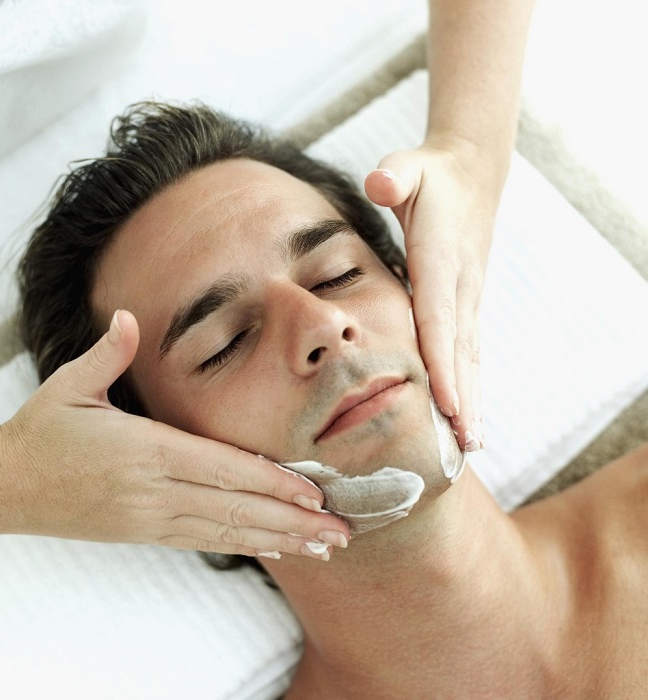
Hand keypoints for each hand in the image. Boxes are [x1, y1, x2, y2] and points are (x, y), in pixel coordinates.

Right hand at [0, 310, 348, 558]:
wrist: (3, 487)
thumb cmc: (40, 431)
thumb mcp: (69, 385)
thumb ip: (109, 353)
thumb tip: (130, 317)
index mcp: (145, 449)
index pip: (223, 469)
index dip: (272, 482)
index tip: (315, 493)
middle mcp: (154, 489)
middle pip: (236, 508)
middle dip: (293, 521)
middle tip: (341, 532)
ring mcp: (149, 518)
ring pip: (226, 532)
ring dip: (278, 541)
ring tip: (323, 550)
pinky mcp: (143, 532)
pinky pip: (202, 541)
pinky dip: (243, 546)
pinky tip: (273, 550)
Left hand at [365, 144, 499, 450]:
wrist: (469, 173)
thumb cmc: (429, 176)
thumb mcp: (408, 167)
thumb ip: (396, 175)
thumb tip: (383, 182)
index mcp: (441, 263)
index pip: (439, 320)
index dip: (441, 364)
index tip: (445, 406)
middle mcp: (460, 287)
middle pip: (460, 352)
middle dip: (462, 399)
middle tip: (462, 446)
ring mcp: (468, 297)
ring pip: (470, 356)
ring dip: (472, 400)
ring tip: (471, 443)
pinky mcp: (467, 301)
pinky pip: (468, 349)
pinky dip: (470, 383)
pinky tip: (468, 411)